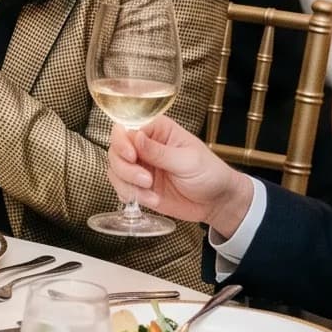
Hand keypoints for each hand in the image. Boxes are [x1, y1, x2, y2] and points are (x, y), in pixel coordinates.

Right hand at [110, 115, 256, 235]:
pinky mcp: (139, 185)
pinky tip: (150, 200)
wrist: (217, 202)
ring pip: (115, 170)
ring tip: (151, 194)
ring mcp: (140, 166)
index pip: (126, 130)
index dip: (123, 143)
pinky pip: (121, 187)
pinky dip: (131, 196)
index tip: (132, 157)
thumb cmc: (210, 174)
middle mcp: (144, 146)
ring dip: (128, 185)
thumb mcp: (187, 161)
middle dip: (126, 169)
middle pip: (115, 150)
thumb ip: (159, 152)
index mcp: (158, 130)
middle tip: (147, 181)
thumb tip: (136, 137)